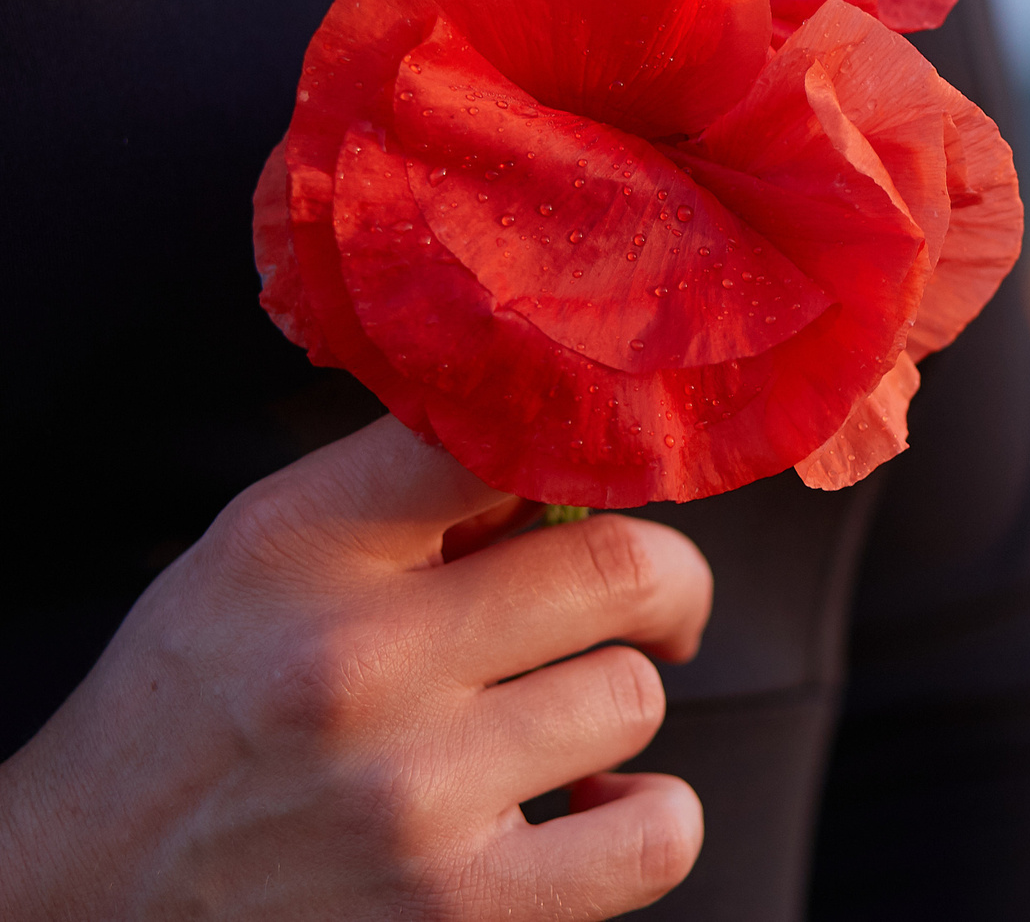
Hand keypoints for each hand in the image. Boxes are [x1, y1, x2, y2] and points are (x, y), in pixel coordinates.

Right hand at [0, 416, 712, 919]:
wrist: (89, 895)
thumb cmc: (204, 703)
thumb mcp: (266, 552)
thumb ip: (413, 492)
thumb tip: (577, 459)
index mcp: (306, 546)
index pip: (495, 436)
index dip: (587, 441)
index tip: (614, 470)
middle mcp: (355, 666)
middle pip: (623, 568)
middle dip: (660, 579)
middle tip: (643, 600)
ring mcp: (408, 798)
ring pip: (633, 696)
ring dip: (616, 703)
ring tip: (558, 715)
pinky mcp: (455, 911)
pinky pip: (654, 838)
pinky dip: (649, 818)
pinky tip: (589, 804)